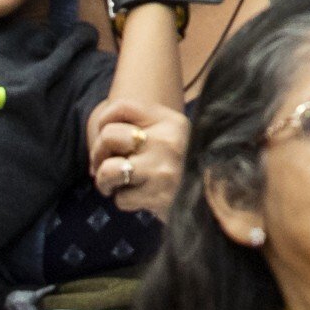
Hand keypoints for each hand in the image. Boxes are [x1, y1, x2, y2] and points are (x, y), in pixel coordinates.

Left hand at [87, 98, 187, 215]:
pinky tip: (140, 200)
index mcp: (170, 121)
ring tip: (113, 186)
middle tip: (108, 167)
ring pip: (108, 169)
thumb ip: (142, 133)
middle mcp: (166, 140)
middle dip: (98, 155)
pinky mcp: (158, 195)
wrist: (213, 202)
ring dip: (104, 181)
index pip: (122, 106)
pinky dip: (125, 202)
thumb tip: (97, 152)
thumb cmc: (185, 169)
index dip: (103, 121)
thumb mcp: (172, 140)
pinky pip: (121, 198)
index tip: (105, 139)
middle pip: (109, 136)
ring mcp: (162, 168)